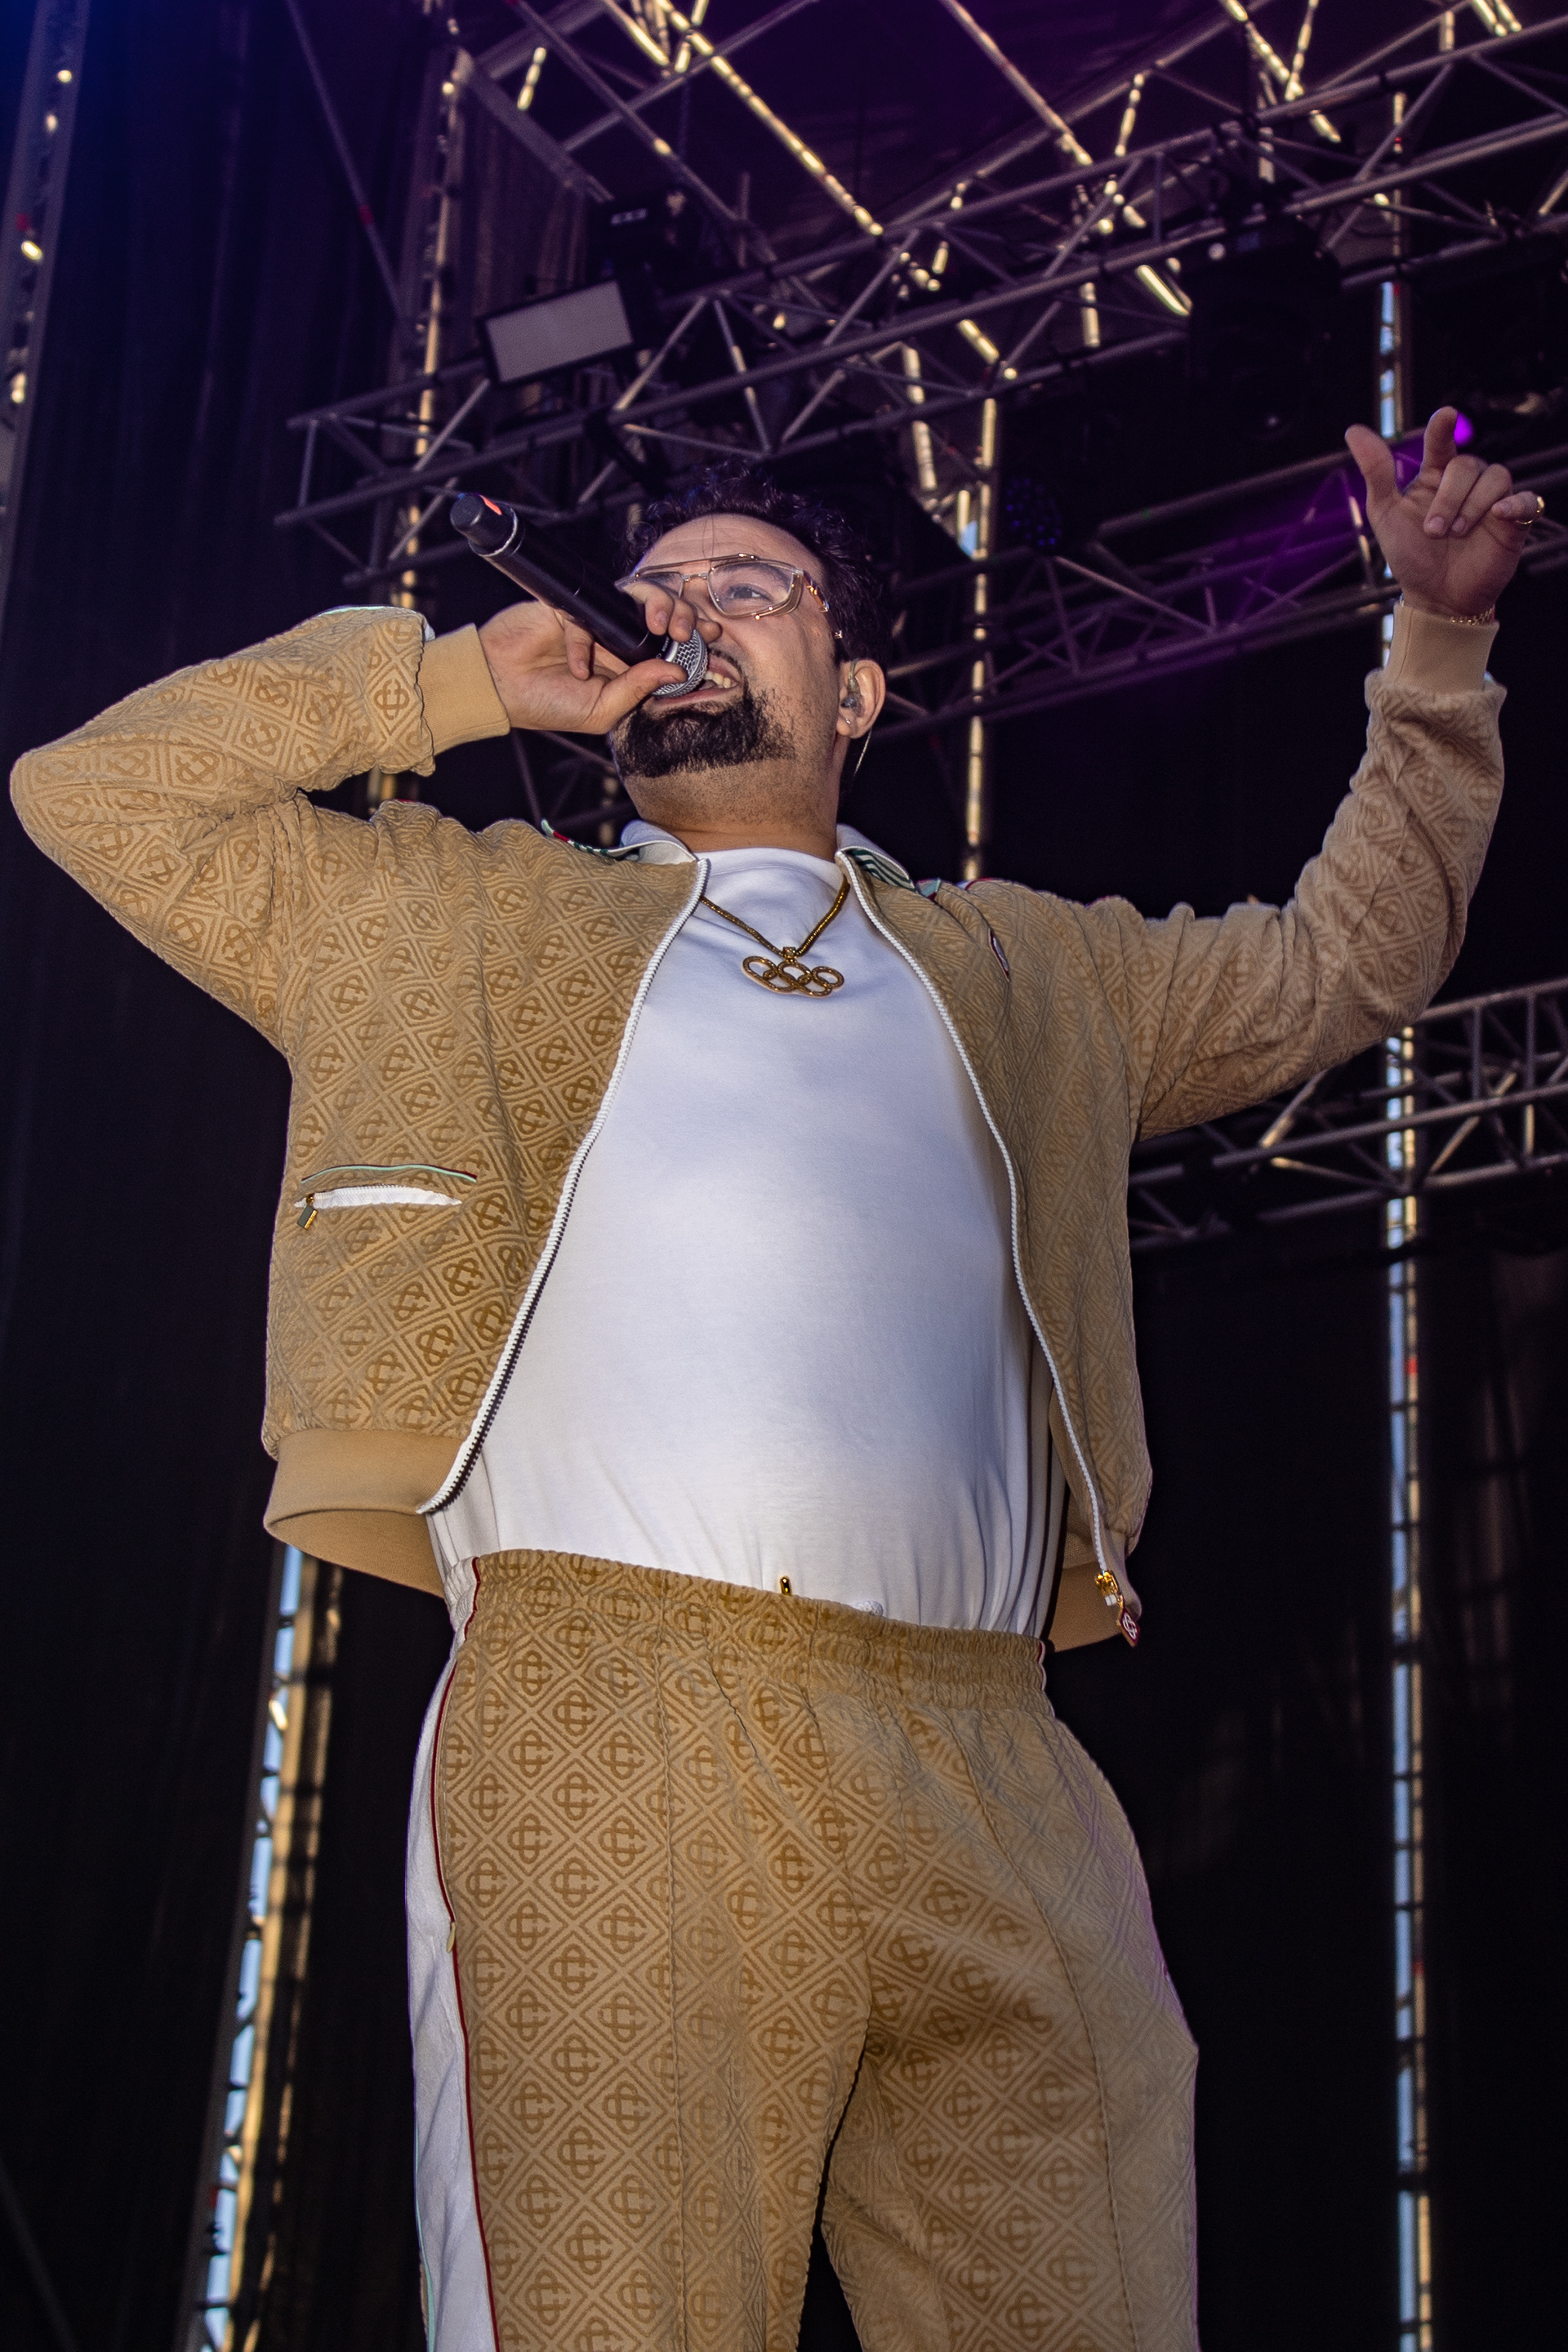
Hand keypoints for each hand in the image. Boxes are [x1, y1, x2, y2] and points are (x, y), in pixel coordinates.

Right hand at [476, 597, 702, 733]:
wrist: (500, 690)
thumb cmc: (547, 705)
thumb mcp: (602, 711)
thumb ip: (637, 690)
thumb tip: (675, 670)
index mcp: (629, 663)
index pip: (670, 641)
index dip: (693, 633)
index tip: (714, 633)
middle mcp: (616, 638)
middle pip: (661, 610)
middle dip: (684, 612)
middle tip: (689, 628)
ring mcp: (595, 620)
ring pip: (637, 595)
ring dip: (658, 604)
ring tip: (660, 626)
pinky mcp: (569, 607)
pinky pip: (589, 612)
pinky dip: (585, 641)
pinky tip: (577, 667)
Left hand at [1344, 407, 1539, 618]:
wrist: (1435, 598)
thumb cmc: (1411, 556)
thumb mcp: (1385, 514)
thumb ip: (1376, 473)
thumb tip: (1354, 431)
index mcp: (1436, 477)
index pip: (1442, 443)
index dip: (1443, 428)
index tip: (1446, 416)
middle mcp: (1466, 484)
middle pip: (1467, 465)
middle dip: (1448, 498)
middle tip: (1434, 531)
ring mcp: (1491, 501)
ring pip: (1495, 476)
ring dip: (1472, 505)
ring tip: (1456, 534)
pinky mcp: (1513, 522)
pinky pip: (1527, 500)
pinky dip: (1515, 504)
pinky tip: (1498, 515)